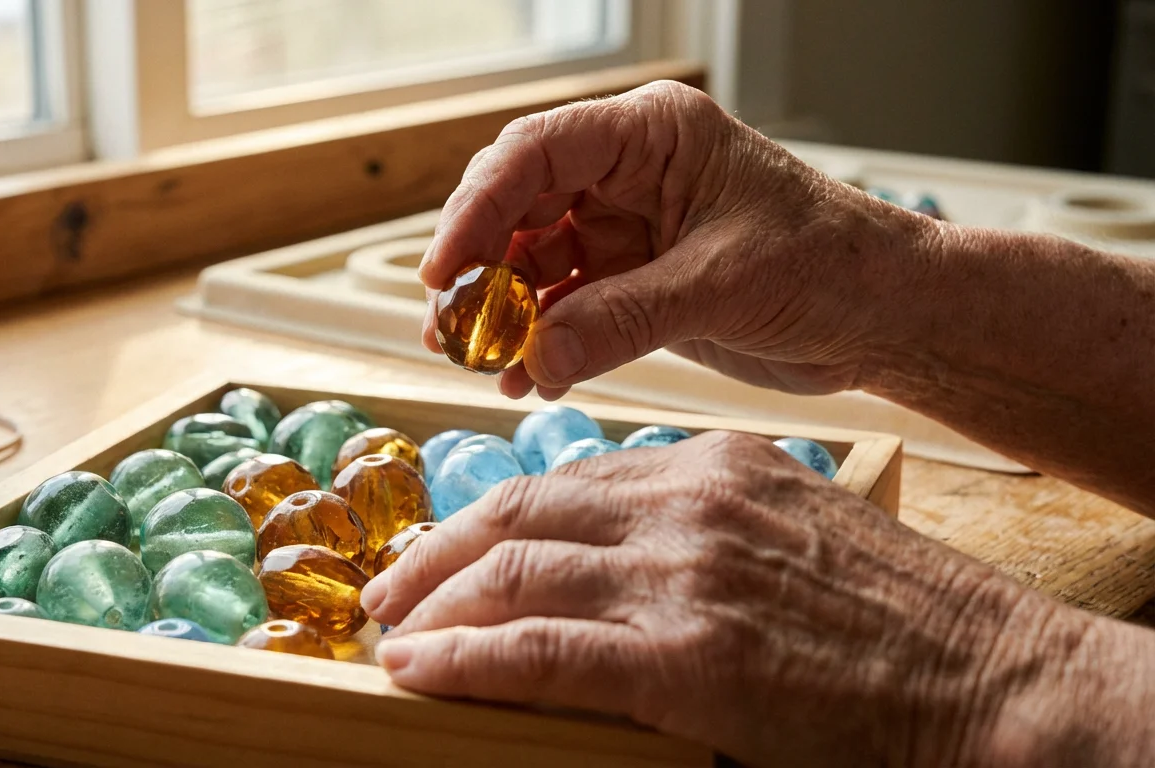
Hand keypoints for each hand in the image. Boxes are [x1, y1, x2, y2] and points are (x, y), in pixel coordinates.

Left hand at [361, 432, 1098, 767]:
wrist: (984, 672)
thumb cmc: (894, 613)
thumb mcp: (788, 525)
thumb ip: (697, 523)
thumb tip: (606, 552)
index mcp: (709, 466)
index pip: (563, 478)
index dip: (484, 516)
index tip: (442, 547)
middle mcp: (685, 505)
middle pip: (520, 514)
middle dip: (437, 554)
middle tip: (388, 589)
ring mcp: (682, 577)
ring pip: (514, 576)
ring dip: (433, 608)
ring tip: (390, 635)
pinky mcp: (685, 659)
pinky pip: (539, 651)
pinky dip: (465, 660)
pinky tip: (419, 671)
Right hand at [419, 80, 939, 399]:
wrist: (885, 318)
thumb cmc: (832, 267)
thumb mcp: (724, 285)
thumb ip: (624, 319)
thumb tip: (532, 357)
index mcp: (653, 137)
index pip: (537, 152)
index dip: (478, 206)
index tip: (445, 269)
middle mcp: (629, 175)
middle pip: (519, 207)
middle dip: (480, 268)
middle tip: (447, 327)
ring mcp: (627, 232)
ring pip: (533, 263)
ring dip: (502, 314)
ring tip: (471, 361)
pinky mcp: (633, 284)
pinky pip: (565, 311)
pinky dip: (540, 345)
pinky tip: (523, 380)